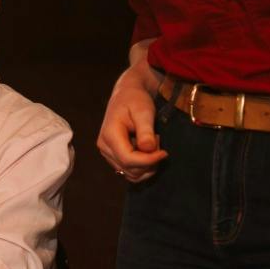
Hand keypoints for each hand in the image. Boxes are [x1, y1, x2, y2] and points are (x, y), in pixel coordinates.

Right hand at [98, 62, 169, 182]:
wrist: (127, 94)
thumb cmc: (135, 99)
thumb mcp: (143, 111)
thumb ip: (145, 130)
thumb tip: (149, 149)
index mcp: (109, 135)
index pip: (128, 159)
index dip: (148, 160)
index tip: (165, 152)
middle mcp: (104, 147)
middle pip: (129, 169)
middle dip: (149, 162)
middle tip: (158, 142)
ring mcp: (107, 153)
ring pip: (130, 174)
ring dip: (147, 166)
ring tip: (153, 145)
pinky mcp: (113, 156)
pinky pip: (129, 171)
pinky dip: (143, 167)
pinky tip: (148, 152)